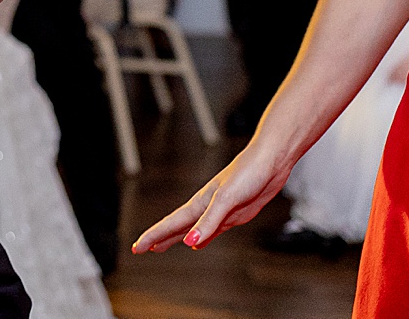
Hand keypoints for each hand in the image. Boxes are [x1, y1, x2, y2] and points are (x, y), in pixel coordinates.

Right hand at [133, 137, 290, 253]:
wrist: (271, 161)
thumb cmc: (248, 172)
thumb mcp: (227, 199)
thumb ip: (209, 221)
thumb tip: (190, 242)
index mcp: (201, 203)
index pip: (171, 223)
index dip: (154, 236)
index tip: (138, 247)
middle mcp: (207, 207)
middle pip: (177, 227)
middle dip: (159, 237)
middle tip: (142, 248)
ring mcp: (220, 211)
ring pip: (193, 229)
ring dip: (177, 238)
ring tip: (163, 246)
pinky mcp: (234, 214)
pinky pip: (212, 230)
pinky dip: (202, 238)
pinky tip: (199, 243)